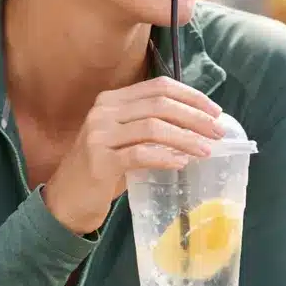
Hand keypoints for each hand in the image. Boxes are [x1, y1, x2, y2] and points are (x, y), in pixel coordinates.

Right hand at [42, 77, 224, 234]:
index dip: (191, 96)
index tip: (215, 111)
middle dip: (195, 117)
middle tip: (218, 132)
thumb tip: (200, 125)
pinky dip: (165, 157)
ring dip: (185, 138)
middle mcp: (103, 111)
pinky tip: (181, 163)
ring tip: (206, 150)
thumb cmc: (104, 169)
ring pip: (152, 127)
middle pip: (159, 104)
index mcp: (112, 100)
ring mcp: (98, 135)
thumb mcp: (127, 140)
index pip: (158, 86)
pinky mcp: (99, 161)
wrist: (67, 199)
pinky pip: (139, 154)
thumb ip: (154, 127)